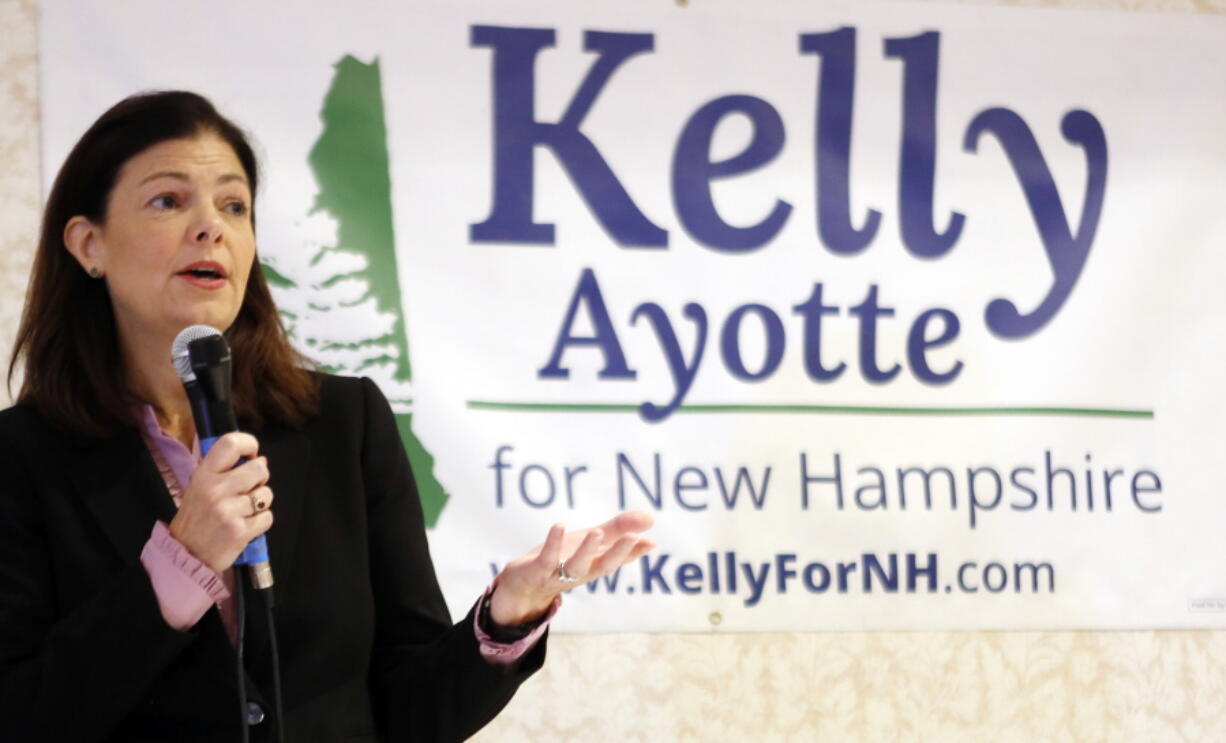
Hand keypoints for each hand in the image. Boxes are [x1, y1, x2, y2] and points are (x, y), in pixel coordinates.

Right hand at [167, 432, 273, 574]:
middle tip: (249, 489)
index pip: (231, 443)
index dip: (249, 444)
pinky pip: (267, 517)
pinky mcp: (240, 531)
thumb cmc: (196, 518)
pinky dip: (261, 521)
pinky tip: (245, 524)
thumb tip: (259, 460)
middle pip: (259, 468)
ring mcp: (228, 511)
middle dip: (260, 479)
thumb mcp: (199, 486)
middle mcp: (216, 489)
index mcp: (204, 475)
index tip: (252, 455)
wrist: (185, 555)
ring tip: (243, 510)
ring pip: (266, 494)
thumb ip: (224, 471)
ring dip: (261, 502)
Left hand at [488, 511, 655, 625]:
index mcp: (594, 565)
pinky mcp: (536, 571)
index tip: (652, 542)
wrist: (521, 586)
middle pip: (602, 566)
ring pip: (576, 567)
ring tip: (597, 532)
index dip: (634, 552)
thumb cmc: (560, 560)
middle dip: (618, 553)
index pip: (618, 559)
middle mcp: (580, 573)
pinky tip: (559, 526)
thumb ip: (618, 529)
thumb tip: (651, 518)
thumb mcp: (589, 542)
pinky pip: (546, 559)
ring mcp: (558, 574)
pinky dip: (552, 544)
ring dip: (587, 551)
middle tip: (635, 538)